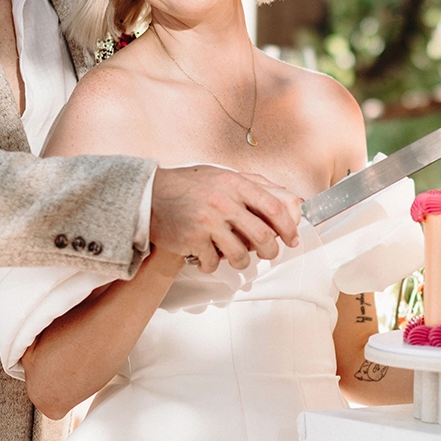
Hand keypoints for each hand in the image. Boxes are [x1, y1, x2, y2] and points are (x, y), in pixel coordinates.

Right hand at [149, 165, 302, 271]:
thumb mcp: (225, 176)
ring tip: (236, 256)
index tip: (292, 238)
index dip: (288, 226)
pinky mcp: (192, 239)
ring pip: (240, 254)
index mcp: (235, 183)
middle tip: (269, 254)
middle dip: (271, 251)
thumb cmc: (189, 186)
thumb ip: (257, 185)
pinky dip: (213, 265)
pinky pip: (213, 262)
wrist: (149, 195)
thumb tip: (292, 200)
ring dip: (242, 261)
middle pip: (262, 235)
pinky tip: (208, 257)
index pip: (274, 207)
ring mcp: (207, 221)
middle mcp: (223, 201)